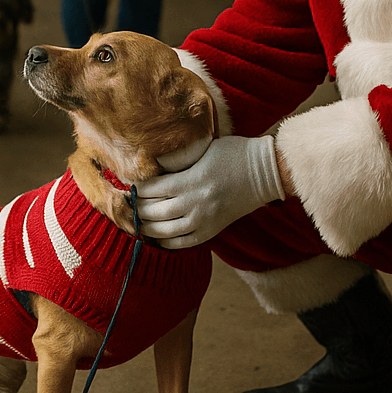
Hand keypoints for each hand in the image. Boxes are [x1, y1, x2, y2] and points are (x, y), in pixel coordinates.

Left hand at [136, 135, 283, 249]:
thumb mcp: (204, 149)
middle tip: (126, 205)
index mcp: (192, 179)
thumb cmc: (233, 153)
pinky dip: (166, 241)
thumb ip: (179, 161)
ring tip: (137, 222)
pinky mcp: (213, 230)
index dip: (136, 190)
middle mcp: (196, 201)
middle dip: (137, 209)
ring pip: (165, 231)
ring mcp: (205, 219)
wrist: (265, 172)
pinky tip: (157, 236)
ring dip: (147, 227)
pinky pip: (183, 242)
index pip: (153, 189)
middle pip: (155, 212)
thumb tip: (152, 166)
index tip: (127, 187)